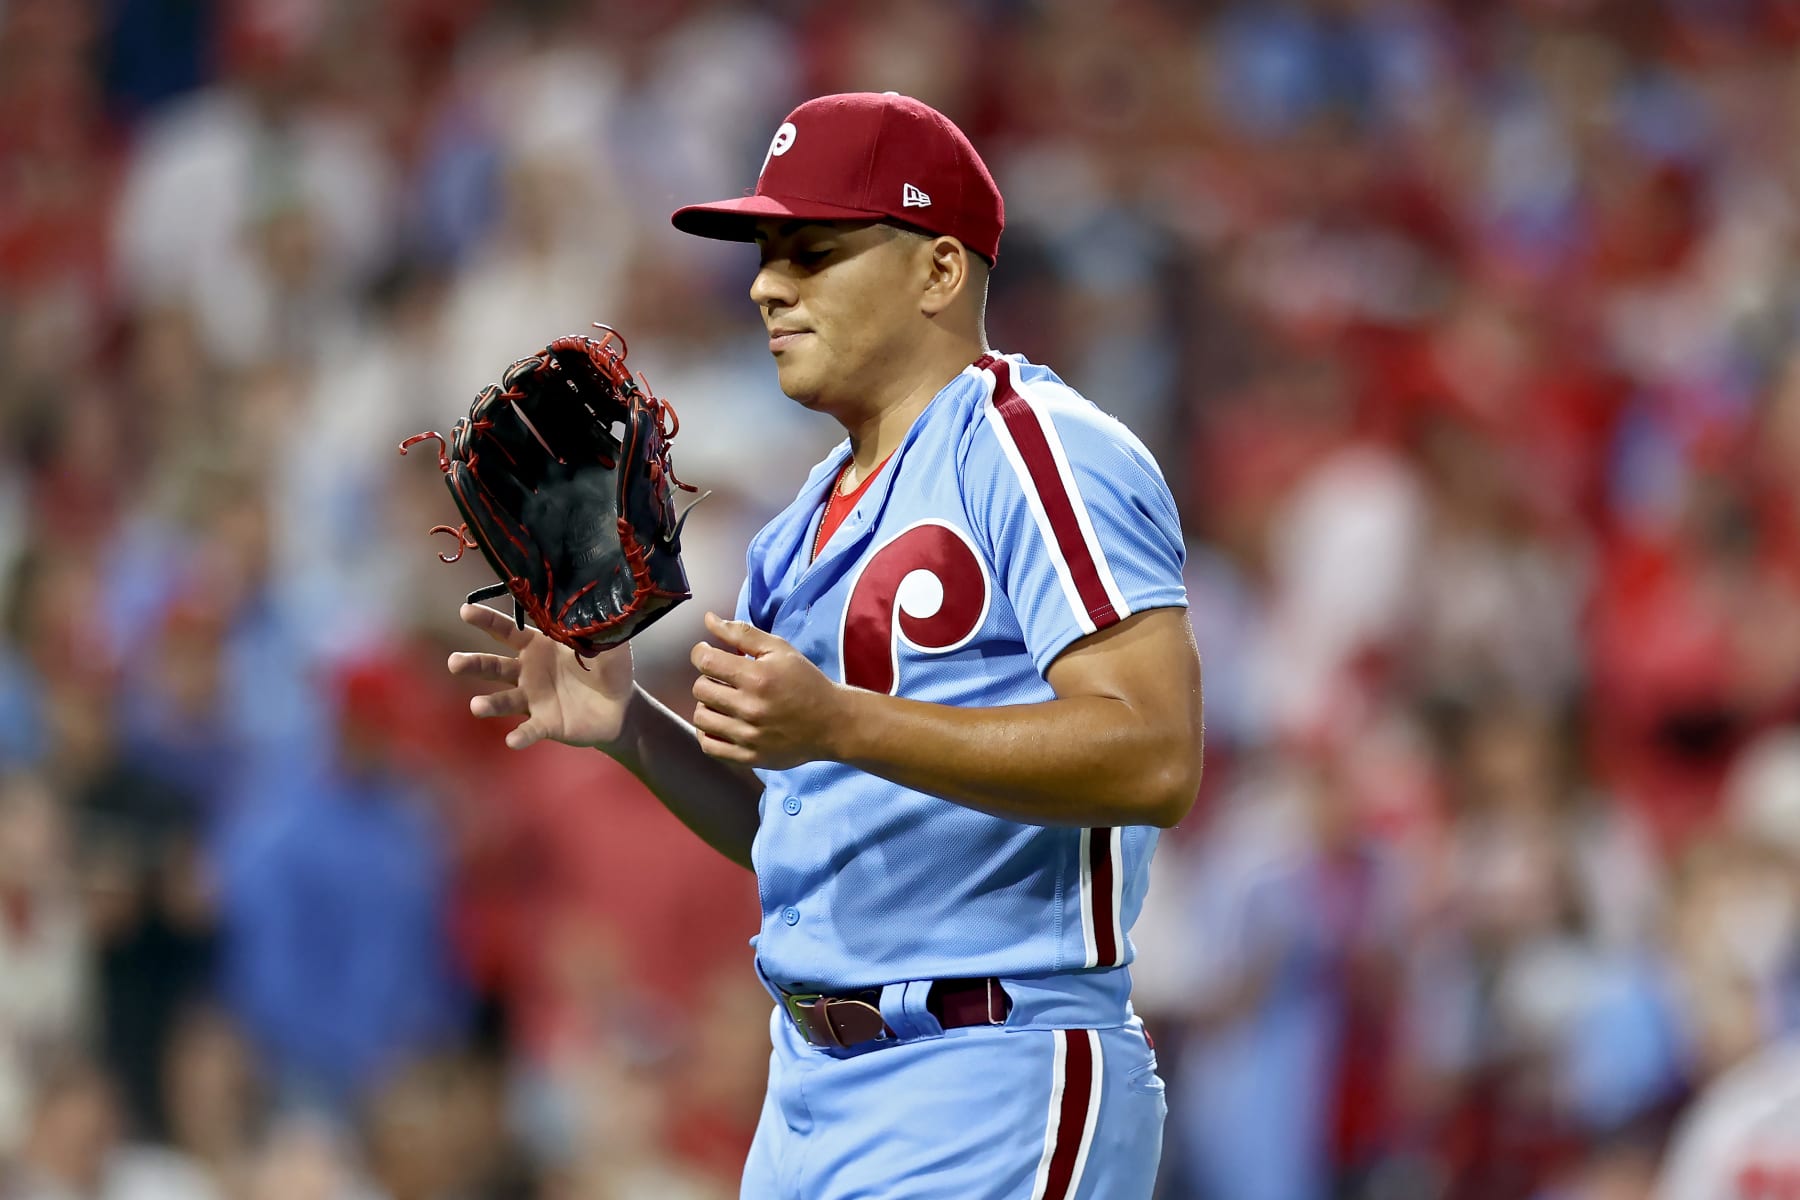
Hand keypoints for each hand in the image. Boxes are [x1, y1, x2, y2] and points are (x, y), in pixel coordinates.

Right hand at [449, 603, 634, 749]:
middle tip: (454, 663)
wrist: (620, 707)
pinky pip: (528, 730)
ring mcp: (533, 699)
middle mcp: (527, 671)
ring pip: (503, 700)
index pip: (507, 630)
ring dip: (488, 704)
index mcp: (538, 645)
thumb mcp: (607, 644)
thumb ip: (597, 628)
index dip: (486, 620)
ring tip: (477, 706)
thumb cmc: (609, 668)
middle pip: (493, 665)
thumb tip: (593, 604)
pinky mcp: (544, 724)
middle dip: (472, 664)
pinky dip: (520, 736)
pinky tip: (513, 740)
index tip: (465, 611)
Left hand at [691, 612, 845, 767]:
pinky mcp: (750, 757)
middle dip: (707, 678)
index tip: (707, 653)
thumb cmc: (806, 682)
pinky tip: (721, 723)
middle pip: (700, 689)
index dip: (700, 653)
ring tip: (723, 701)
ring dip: (707, 705)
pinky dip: (708, 733)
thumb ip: (741, 633)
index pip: (705, 661)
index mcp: (757, 677)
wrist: (833, 723)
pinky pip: (709, 746)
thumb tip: (708, 619)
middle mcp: (750, 708)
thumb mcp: (780, 649)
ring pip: (701, 718)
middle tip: (722, 678)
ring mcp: (749, 736)